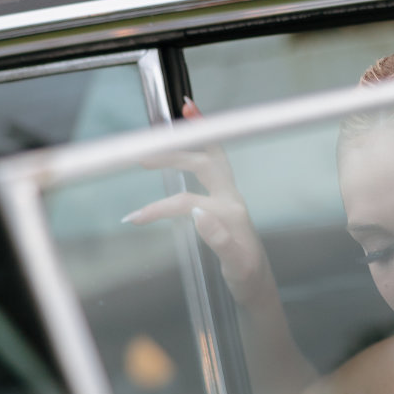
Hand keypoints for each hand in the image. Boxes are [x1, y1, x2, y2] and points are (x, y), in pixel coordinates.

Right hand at [123, 98, 270, 308]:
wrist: (260, 286)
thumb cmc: (247, 279)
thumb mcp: (236, 267)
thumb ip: (219, 239)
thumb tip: (197, 213)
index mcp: (231, 213)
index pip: (188, 202)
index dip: (159, 208)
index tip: (133, 218)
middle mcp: (232, 199)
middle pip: (202, 164)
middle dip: (174, 155)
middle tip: (143, 155)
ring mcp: (230, 196)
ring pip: (215, 155)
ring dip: (200, 133)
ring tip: (187, 107)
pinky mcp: (226, 199)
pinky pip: (215, 162)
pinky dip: (206, 142)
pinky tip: (193, 133)